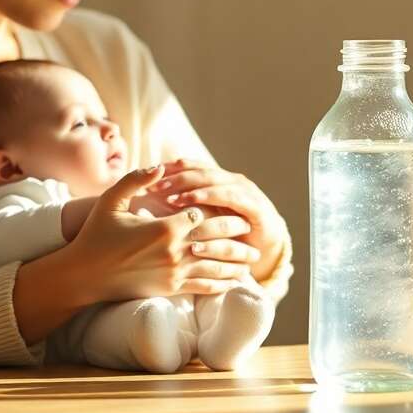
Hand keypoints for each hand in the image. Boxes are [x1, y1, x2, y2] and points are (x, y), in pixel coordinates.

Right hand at [65, 165, 253, 302]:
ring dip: (237, 262)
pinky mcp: (170, 289)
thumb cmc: (96, 235)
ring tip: (253, 259)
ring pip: (216, 266)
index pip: (202, 215)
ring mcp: (174, 272)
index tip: (232, 207)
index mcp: (164, 227)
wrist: (84, 275)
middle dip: (237, 234)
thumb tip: (160, 167)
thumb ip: (136, 180)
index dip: (218, 210)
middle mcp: (174, 251)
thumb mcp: (112, 201)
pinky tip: (235, 282)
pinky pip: (204, 287)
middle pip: (216, 239)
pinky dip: (223, 284)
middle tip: (252, 229)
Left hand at [146, 159, 289, 282]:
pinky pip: (231, 199)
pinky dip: (210, 199)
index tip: (147, 176)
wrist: (265, 247)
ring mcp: (244, 191)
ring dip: (191, 188)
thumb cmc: (229, 232)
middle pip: (200, 171)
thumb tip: (150, 196)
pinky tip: (193, 209)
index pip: (190, 166)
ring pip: (214, 181)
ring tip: (170, 197)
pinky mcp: (254, 206)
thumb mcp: (206, 215)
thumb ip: (184, 204)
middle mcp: (230, 180)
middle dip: (176, 177)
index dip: (169, 169)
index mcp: (217, 179)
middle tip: (154, 186)